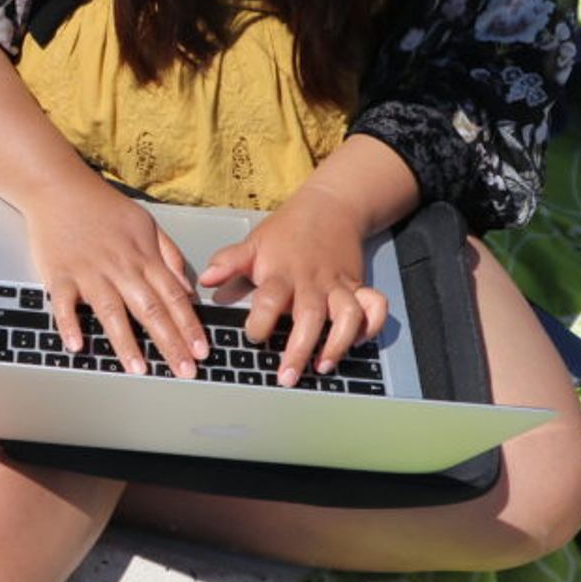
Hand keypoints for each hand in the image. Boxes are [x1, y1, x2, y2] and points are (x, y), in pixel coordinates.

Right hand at [20, 175, 208, 376]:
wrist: (58, 187)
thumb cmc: (102, 207)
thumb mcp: (146, 224)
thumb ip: (168, 255)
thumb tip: (186, 289)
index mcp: (142, 257)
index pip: (173, 297)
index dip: (189, 326)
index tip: (201, 351)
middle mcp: (119, 267)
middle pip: (149, 309)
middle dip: (169, 343)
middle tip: (183, 371)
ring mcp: (88, 272)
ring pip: (111, 311)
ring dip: (125, 342)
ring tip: (139, 368)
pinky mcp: (59, 275)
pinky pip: (64, 304)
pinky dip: (69, 325)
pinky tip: (78, 345)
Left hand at [197, 183, 389, 385]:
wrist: (330, 205)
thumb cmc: (288, 230)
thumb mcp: (254, 242)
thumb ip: (229, 262)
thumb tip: (205, 279)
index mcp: (282, 272)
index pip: (270, 299)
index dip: (261, 321)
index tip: (254, 337)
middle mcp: (312, 281)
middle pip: (309, 316)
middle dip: (299, 348)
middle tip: (287, 376)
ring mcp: (338, 284)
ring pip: (347, 315)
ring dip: (338, 342)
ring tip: (323, 366)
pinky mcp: (359, 285)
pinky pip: (375, 306)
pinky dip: (371, 326)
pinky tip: (357, 343)